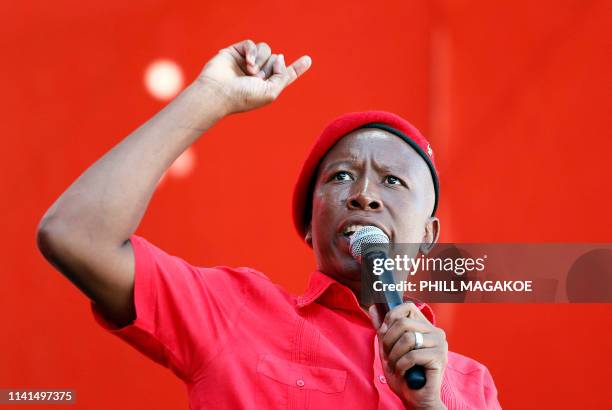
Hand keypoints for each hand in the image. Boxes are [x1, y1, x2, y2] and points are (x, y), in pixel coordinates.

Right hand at [196, 39, 311, 114]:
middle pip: (277, 59)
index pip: (285, 75)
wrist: (218, 93)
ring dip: (261, 60)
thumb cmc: (243, 97)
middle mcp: (259, 74)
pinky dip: (252, 52)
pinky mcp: (236, 52)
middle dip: (270, 67)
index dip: (297, 68)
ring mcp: (247, 62)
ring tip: (250, 72)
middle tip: (257, 78)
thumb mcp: (272, 92)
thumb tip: (280, 57)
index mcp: (268, 86)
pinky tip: (246, 63)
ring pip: (266, 50)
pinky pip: (251, 44)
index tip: (308, 60)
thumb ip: (283, 75)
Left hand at [369, 302, 447, 409]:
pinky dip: (401, 365)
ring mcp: (440, 343)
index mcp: (424, 327)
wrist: (416, 399)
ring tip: (396, 365)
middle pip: (403, 322)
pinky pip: (412, 355)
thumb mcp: (388, 348)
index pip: (407, 307)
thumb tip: (373, 307)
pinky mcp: (439, 357)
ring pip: (407, 338)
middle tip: (389, 355)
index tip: (384, 332)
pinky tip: (404, 372)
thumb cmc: (403, 374)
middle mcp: (435, 332)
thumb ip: (382, 328)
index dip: (391, 317)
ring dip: (395, 355)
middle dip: (389, 340)